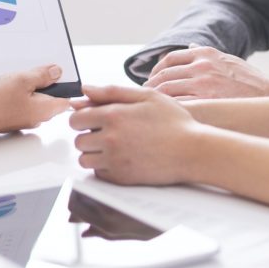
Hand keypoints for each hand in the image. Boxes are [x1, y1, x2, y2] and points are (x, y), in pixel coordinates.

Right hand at [0, 65, 69, 134]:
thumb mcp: (23, 80)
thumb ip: (42, 75)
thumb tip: (57, 72)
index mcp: (45, 110)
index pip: (65, 98)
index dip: (63, 85)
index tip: (55, 74)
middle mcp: (37, 118)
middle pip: (49, 98)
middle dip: (44, 85)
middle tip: (32, 74)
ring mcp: (24, 119)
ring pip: (34, 100)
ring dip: (28, 89)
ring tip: (16, 80)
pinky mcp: (12, 119)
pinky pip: (22, 104)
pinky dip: (18, 95)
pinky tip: (7, 88)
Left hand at [69, 85, 200, 185]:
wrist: (192, 151)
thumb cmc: (174, 122)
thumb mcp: (146, 96)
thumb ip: (112, 91)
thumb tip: (84, 89)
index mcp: (113, 115)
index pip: (76, 118)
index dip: (82, 117)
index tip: (92, 119)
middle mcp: (110, 138)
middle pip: (78, 140)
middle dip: (88, 135)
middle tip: (106, 132)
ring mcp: (115, 160)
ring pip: (84, 159)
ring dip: (93, 153)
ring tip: (112, 146)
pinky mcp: (121, 178)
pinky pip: (98, 173)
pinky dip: (104, 167)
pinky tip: (120, 158)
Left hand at [144, 44, 268, 99]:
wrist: (268, 95)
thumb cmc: (248, 79)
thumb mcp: (227, 58)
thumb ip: (205, 52)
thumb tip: (189, 45)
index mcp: (204, 53)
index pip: (170, 58)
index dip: (156, 70)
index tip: (151, 79)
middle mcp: (202, 65)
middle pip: (165, 74)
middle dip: (152, 86)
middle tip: (146, 95)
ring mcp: (203, 83)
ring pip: (168, 89)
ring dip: (156, 98)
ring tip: (152, 106)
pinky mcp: (207, 101)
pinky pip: (178, 104)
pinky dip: (167, 108)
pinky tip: (164, 114)